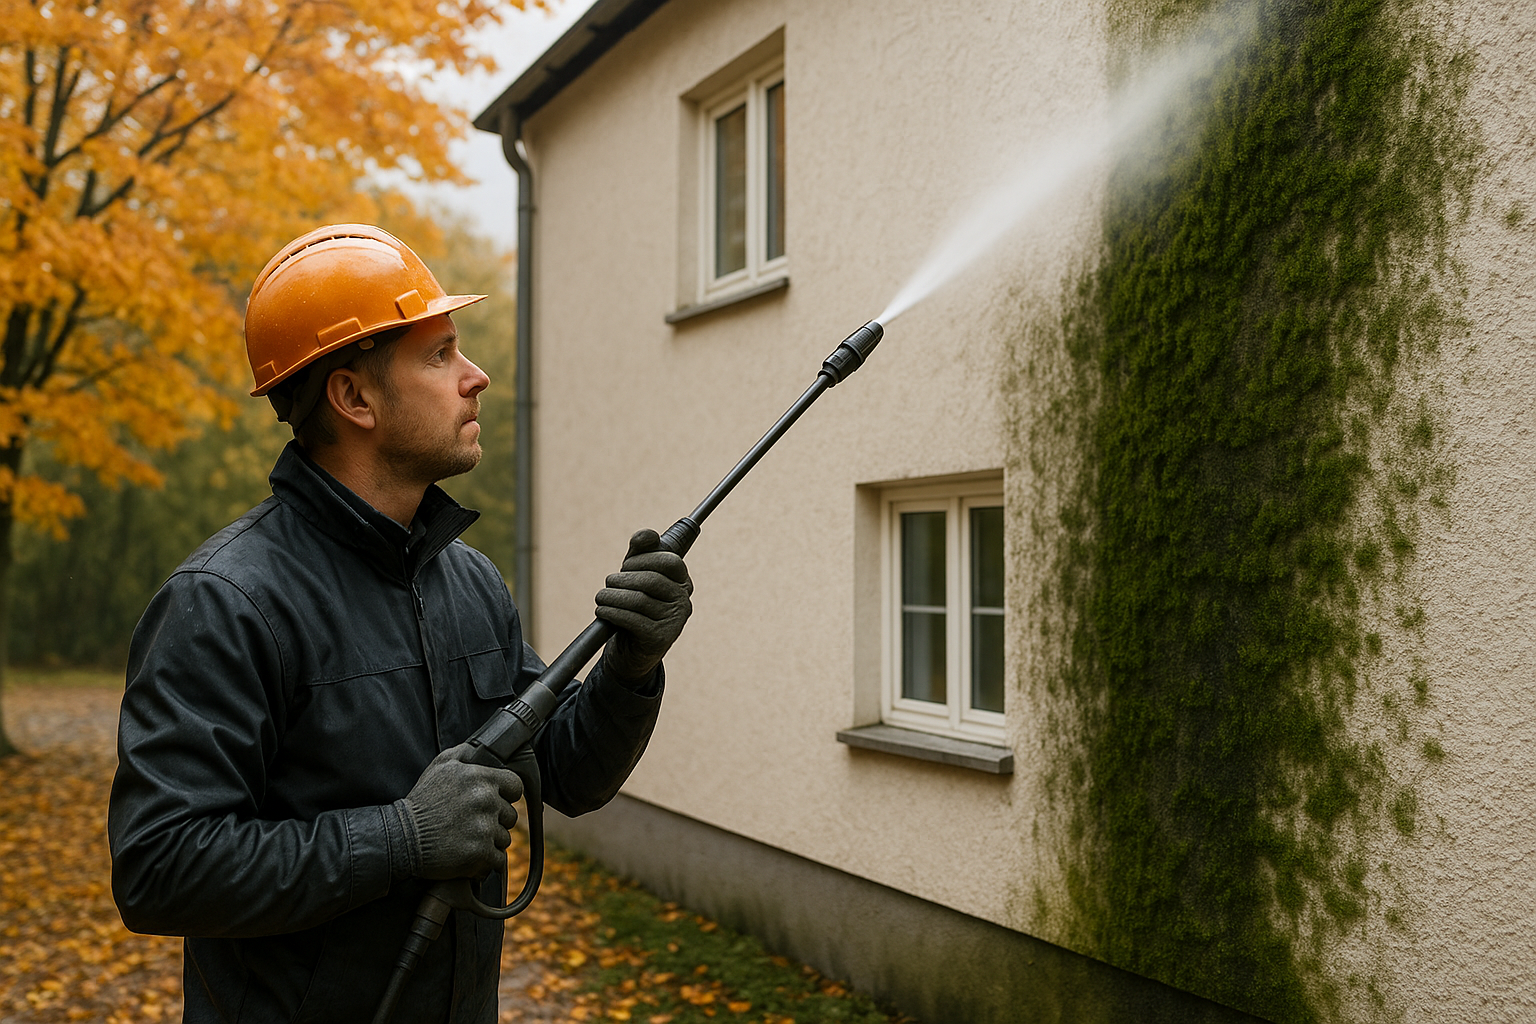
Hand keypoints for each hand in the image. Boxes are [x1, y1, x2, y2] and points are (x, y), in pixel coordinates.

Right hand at [395, 742, 523, 879]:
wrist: (402, 837)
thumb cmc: (421, 802)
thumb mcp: (439, 766)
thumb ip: (465, 753)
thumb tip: (481, 749)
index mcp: (479, 778)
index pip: (515, 785)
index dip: (506, 795)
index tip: (496, 802)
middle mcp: (485, 801)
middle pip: (510, 815)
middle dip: (495, 821)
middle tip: (472, 824)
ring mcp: (484, 828)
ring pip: (504, 838)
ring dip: (490, 842)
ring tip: (466, 839)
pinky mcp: (480, 853)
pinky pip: (498, 859)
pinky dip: (486, 862)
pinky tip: (469, 855)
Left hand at [595, 529, 692, 682]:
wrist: (632, 651)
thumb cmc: (634, 607)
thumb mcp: (636, 575)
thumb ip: (640, 552)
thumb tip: (644, 536)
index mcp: (682, 583)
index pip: (670, 561)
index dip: (644, 559)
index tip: (626, 566)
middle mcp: (684, 602)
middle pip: (652, 580)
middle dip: (623, 579)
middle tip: (609, 582)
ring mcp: (674, 622)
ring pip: (639, 600)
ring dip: (612, 596)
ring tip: (601, 597)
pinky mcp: (660, 639)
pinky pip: (632, 619)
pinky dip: (612, 612)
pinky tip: (602, 611)